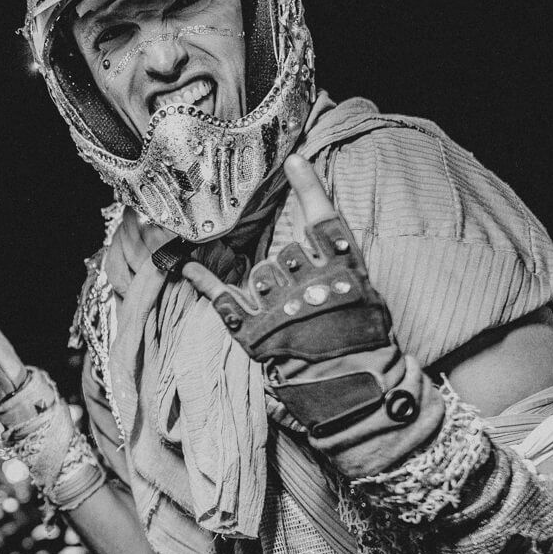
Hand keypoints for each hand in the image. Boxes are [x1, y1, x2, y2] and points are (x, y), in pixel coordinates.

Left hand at [178, 155, 437, 473]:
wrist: (357, 392)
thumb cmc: (367, 346)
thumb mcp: (369, 297)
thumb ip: (343, 262)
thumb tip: (323, 235)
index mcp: (345, 271)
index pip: (324, 218)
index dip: (308, 188)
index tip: (295, 161)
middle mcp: (310, 282)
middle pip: (283, 252)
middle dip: (286, 267)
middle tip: (299, 292)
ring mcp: (281, 306)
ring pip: (258, 274)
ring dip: (265, 287)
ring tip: (286, 313)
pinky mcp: (255, 330)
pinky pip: (219, 294)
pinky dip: (200, 276)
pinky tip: (183, 260)